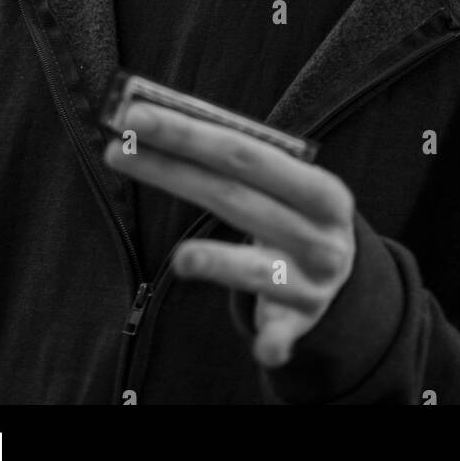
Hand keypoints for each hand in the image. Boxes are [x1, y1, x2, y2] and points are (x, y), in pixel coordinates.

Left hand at [104, 103, 355, 367]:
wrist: (341, 275)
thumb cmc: (292, 213)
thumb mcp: (284, 185)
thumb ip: (233, 160)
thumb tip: (155, 123)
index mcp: (321, 189)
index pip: (248, 152)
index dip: (191, 133)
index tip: (138, 113)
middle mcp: (322, 233)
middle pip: (237, 198)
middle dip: (174, 169)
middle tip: (118, 147)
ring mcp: (314, 281)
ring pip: (260, 269)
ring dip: (223, 263)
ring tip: (181, 259)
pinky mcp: (301, 323)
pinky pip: (284, 332)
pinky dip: (276, 340)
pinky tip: (263, 347)